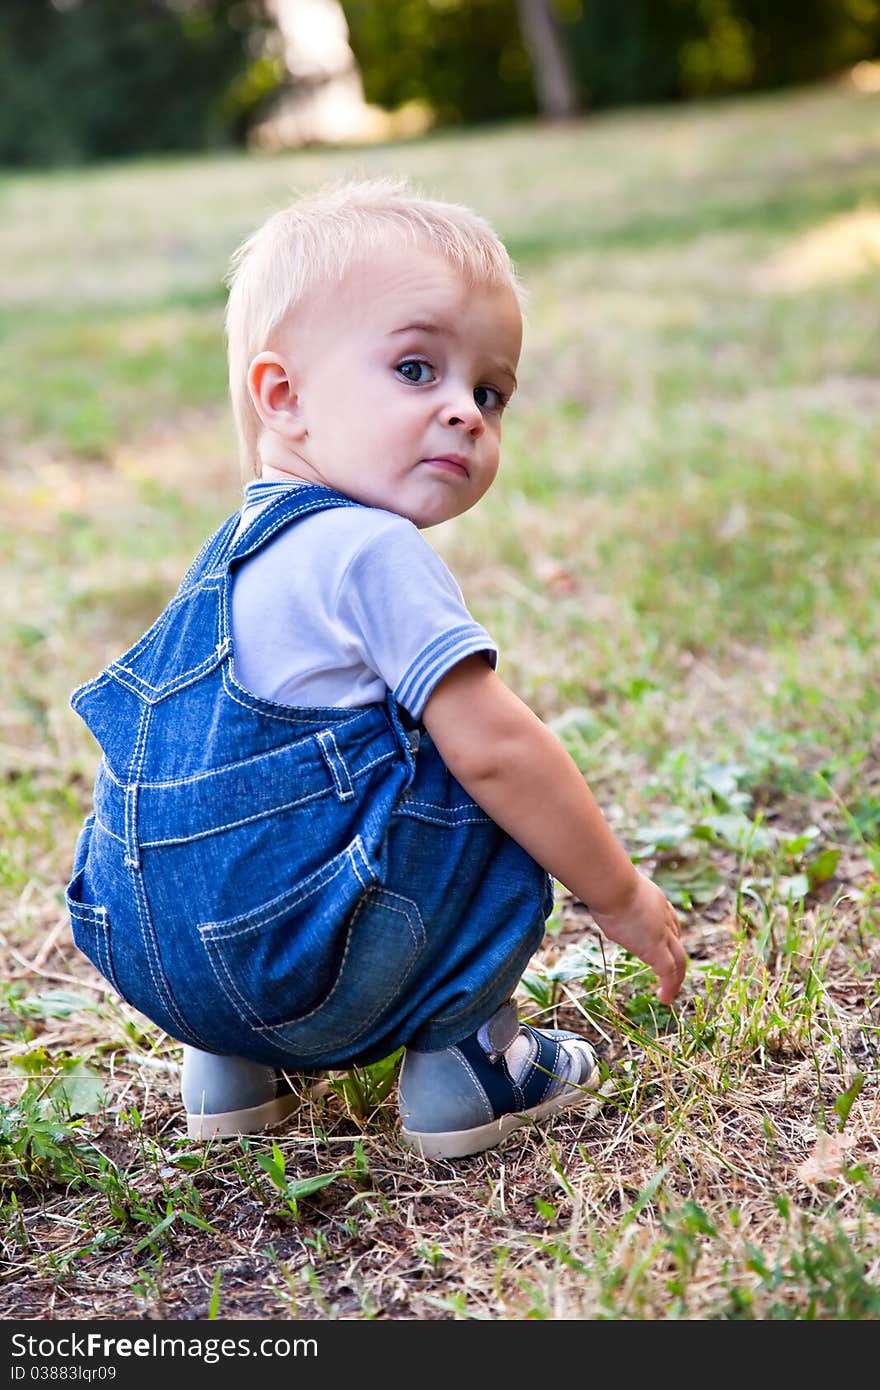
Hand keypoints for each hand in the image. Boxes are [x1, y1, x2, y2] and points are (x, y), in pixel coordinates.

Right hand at [589, 872, 685, 1004]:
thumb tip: (593, 894)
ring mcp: (662, 933)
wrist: (613, 886)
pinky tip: (664, 999)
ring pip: (678, 959)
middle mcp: (663, 916)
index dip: (668, 934)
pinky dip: (670, 986)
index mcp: (654, 900)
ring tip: (669, 992)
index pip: (668, 920)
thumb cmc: (605, 883)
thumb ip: (608, 895)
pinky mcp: (656, 949)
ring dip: (676, 977)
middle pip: (676, 941)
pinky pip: (669, 972)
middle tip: (672, 973)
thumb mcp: (610, 888)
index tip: (663, 943)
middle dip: (676, 958)